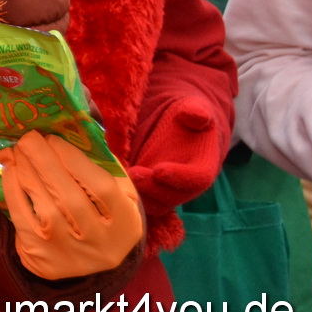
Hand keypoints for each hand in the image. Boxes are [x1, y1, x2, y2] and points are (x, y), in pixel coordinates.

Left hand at [0, 132, 142, 279]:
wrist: (89, 259)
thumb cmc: (102, 212)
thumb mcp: (117, 190)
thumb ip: (100, 163)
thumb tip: (66, 131)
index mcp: (126, 222)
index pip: (102, 187)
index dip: (74, 160)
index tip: (54, 139)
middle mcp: (101, 243)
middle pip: (70, 197)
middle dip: (44, 161)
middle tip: (28, 137)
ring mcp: (70, 254)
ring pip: (45, 207)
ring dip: (26, 172)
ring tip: (17, 151)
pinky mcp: (43, 258)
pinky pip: (23, 219)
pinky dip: (13, 190)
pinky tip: (11, 170)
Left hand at [128, 97, 222, 213]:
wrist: (174, 124)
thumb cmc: (184, 115)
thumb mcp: (192, 108)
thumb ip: (195, 112)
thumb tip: (196, 115)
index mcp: (202, 166)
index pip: (198, 179)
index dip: (180, 177)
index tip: (160, 170)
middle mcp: (185, 185)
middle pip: (172, 197)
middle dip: (151, 188)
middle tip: (132, 174)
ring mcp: (165, 190)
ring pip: (153, 203)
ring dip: (136, 194)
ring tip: (118, 178)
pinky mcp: (146, 190)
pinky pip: (138, 199)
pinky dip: (125, 194)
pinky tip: (109, 181)